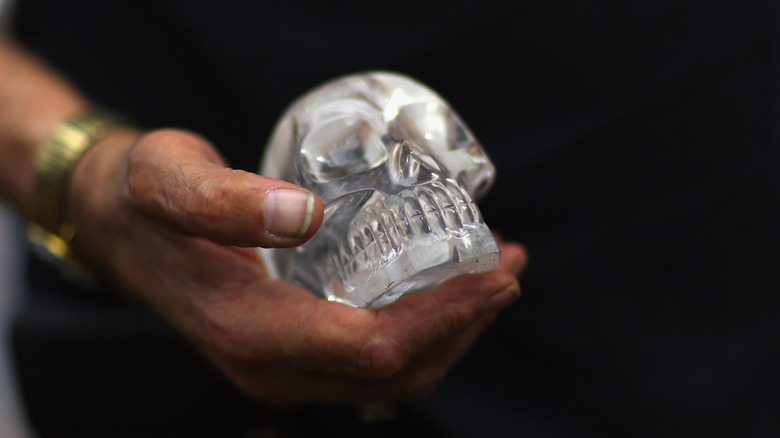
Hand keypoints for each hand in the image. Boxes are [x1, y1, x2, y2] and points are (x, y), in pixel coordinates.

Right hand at [66, 128, 526, 403]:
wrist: (121, 228)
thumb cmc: (144, 198)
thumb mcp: (168, 180)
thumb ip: (222, 201)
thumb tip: (300, 215)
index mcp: (249, 332)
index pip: (371, 347)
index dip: (443, 317)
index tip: (494, 275)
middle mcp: (271, 367)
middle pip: (396, 371)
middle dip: (464, 326)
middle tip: (509, 270)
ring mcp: (283, 368)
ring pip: (390, 376)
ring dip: (452, 334)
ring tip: (493, 279)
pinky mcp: (293, 353)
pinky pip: (372, 361)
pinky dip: (421, 334)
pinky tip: (442, 293)